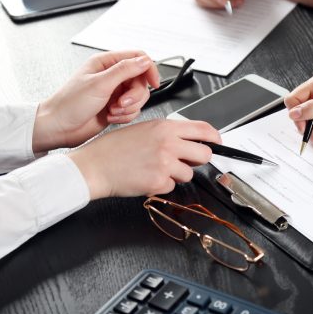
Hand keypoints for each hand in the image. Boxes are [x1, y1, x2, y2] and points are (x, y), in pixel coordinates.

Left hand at [33, 51, 159, 152]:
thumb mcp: (100, 83)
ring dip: (129, 107)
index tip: (154, 83)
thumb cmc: (69, 104)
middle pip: (141, 81)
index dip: (149, 69)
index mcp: (106, 63)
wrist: (59, 128)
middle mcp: (112, 76)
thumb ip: (125, 70)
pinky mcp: (116, 107)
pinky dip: (125, 116)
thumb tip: (144, 61)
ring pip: (139, 97)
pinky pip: (133, 110)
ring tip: (113, 110)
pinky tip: (111, 117)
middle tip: (122, 102)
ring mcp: (114, 92)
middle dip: (134, 95)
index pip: (137, 58)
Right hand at [68, 120, 221, 199]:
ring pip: (189, 174)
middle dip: (198, 160)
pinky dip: (162, 185)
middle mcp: (168, 143)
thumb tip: (189, 140)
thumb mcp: (144, 129)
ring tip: (155, 168)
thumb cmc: (114, 148)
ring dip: (176, 175)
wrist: (95, 166)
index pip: (203, 129)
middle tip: (186, 161)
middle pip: (204, 154)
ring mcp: (165, 163)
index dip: (215, 138)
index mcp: (165, 127)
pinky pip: (172, 186)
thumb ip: (168, 133)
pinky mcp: (159, 182)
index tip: (217, 142)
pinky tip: (147, 177)